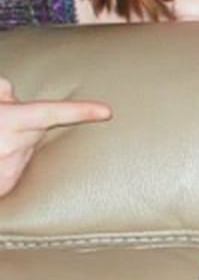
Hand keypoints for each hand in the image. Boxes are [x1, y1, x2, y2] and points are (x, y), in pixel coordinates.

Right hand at [0, 77, 110, 196]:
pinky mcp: (6, 188)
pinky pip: (16, 168)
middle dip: (22, 122)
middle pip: (35, 129)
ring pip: (25, 149)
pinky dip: (6, 162)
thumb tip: (15, 95)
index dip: (80, 110)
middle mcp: (12, 146)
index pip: (51, 112)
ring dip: (12, 144)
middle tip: (1, 122)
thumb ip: (3, 91)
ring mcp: (9, 170)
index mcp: (9, 121)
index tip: (106, 111)